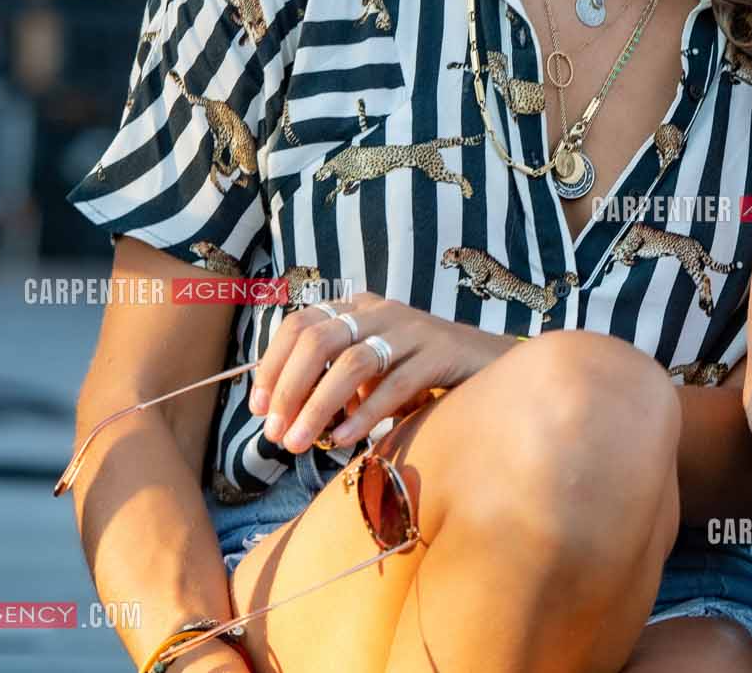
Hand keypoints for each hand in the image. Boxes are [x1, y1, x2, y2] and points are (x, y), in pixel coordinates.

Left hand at [251, 294, 509, 452]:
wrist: (493, 363)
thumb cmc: (422, 373)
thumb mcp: (372, 369)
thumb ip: (333, 382)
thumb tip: (282, 418)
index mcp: (358, 308)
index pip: (299, 324)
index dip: (272, 365)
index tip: (258, 407)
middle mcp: (381, 311)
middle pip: (319, 340)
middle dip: (289, 389)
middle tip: (275, 432)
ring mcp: (413, 329)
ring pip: (352, 363)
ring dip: (318, 407)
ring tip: (299, 444)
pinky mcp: (440, 353)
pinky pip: (394, 385)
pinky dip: (363, 416)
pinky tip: (344, 441)